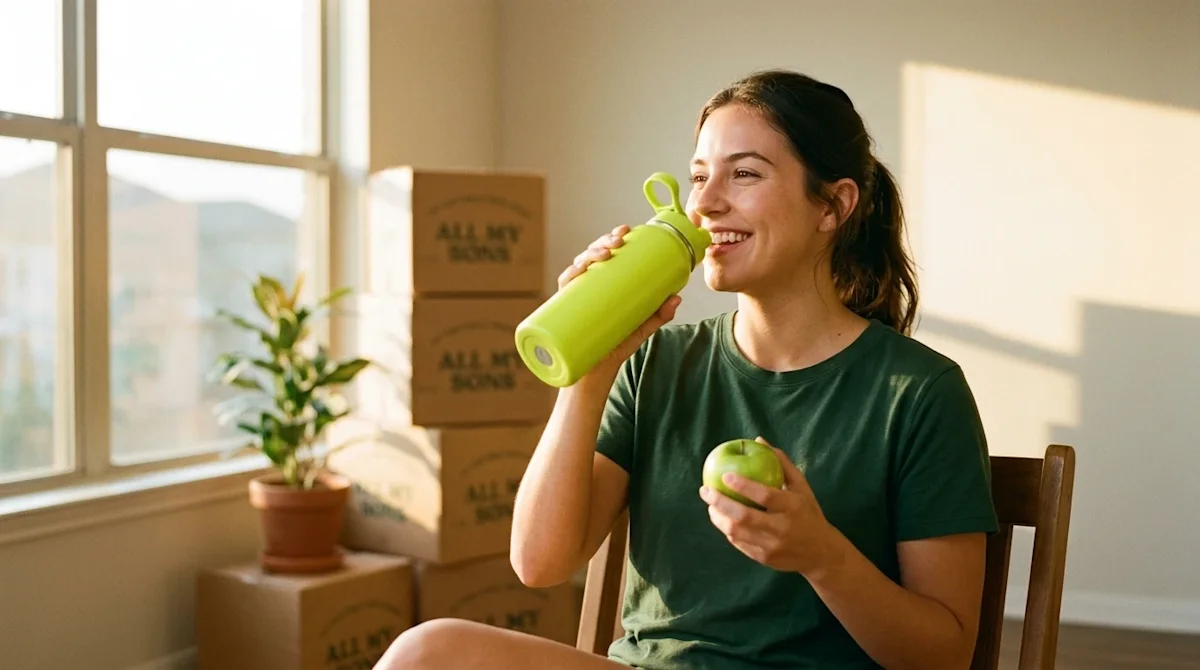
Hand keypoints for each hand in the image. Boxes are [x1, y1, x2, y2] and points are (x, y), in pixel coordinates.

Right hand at [557, 225, 680, 379]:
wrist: (595, 374)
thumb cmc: (614, 347)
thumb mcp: (641, 328)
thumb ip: (658, 315)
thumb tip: (677, 297)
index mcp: (602, 284)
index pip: (605, 254)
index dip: (612, 237)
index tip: (626, 229)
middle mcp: (586, 286)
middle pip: (591, 255)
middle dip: (603, 242)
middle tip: (619, 240)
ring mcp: (574, 297)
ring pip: (578, 266)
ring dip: (589, 254)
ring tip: (606, 253)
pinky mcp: (564, 311)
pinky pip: (564, 289)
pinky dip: (569, 276)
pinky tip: (577, 270)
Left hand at [699, 437, 842, 577]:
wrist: (820, 552)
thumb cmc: (807, 511)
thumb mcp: (801, 486)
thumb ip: (781, 463)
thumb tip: (758, 439)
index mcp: (793, 507)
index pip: (764, 496)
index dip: (743, 485)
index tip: (724, 475)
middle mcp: (782, 528)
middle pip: (744, 517)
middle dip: (720, 502)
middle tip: (705, 490)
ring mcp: (772, 546)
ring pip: (736, 532)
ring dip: (718, 518)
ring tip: (710, 505)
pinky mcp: (764, 558)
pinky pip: (739, 543)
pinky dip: (728, 530)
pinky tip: (722, 519)